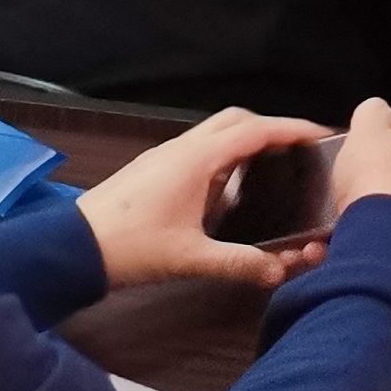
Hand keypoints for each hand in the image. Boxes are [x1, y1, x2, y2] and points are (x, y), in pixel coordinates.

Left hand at [75, 108, 335, 290]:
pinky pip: (198, 148)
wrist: (68, 250)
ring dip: (244, 140)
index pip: (257, 130)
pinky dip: (223, 155)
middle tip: (296, 150)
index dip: (293, 129)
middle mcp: (183, 147)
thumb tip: (281, 271)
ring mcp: (164, 156)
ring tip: (268, 168)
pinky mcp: (152, 169)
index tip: (322, 135)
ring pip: (214, 132)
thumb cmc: (131, 248)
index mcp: (198, 159)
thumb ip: (239, 263)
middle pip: (237, 120)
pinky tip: (225, 189)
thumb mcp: (189, 259)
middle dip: (271, 128)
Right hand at [327, 98, 390, 246]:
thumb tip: (376, 108)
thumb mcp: (366, 131)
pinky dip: (384, 243)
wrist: (381, 235)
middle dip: (389, 189)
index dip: (389, 154)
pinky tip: (363, 241)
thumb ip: (373, 114)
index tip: (369, 163)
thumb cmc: (377, 177)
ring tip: (356, 222)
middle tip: (359, 194)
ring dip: (386, 218)